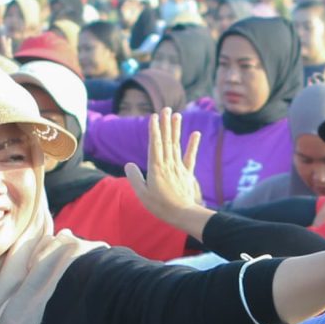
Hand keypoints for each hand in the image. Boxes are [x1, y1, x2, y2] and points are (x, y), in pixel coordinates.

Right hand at [123, 108, 205, 223]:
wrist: (183, 215)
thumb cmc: (160, 206)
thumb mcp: (142, 194)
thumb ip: (135, 178)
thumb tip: (129, 164)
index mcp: (156, 168)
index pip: (155, 144)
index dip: (154, 130)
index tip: (154, 116)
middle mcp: (168, 164)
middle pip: (166, 141)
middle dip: (165, 124)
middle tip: (166, 108)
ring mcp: (179, 168)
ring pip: (177, 145)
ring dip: (176, 129)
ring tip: (177, 115)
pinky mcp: (187, 173)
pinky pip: (190, 157)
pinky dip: (193, 145)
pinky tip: (195, 133)